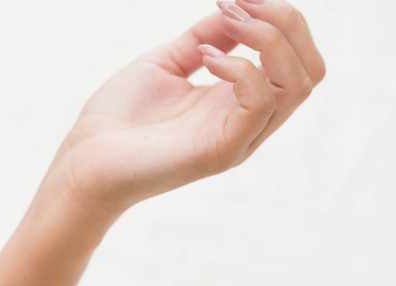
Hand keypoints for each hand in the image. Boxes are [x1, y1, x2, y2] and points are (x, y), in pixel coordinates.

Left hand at [58, 0, 325, 214]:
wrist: (84, 160)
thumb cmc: (118, 117)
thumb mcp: (166, 62)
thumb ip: (206, 38)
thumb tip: (236, 9)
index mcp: (239, 101)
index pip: (296, 60)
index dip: (279, 19)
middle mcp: (248, 121)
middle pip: (311, 70)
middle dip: (286, 22)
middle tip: (237, 6)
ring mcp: (239, 138)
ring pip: (297, 85)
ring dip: (267, 39)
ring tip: (227, 23)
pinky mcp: (222, 151)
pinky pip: (260, 103)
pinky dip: (240, 68)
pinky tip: (205, 59)